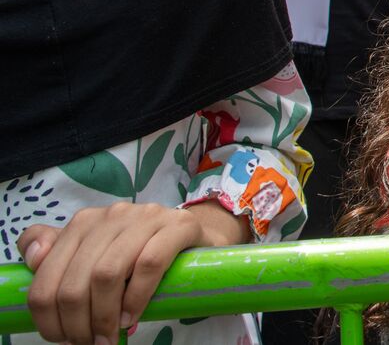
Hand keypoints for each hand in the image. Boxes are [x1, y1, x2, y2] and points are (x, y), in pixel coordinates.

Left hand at [19, 201, 246, 344]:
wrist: (197, 237)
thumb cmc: (140, 253)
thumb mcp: (97, 255)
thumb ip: (59, 254)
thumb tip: (33, 258)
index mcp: (85, 222)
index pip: (48, 271)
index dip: (48, 313)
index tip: (61, 337)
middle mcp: (112, 214)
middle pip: (76, 277)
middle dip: (78, 322)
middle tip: (88, 343)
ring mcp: (147, 217)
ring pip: (108, 272)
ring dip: (105, 316)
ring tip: (110, 337)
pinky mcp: (179, 225)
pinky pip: (149, 264)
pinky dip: (135, 299)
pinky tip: (132, 319)